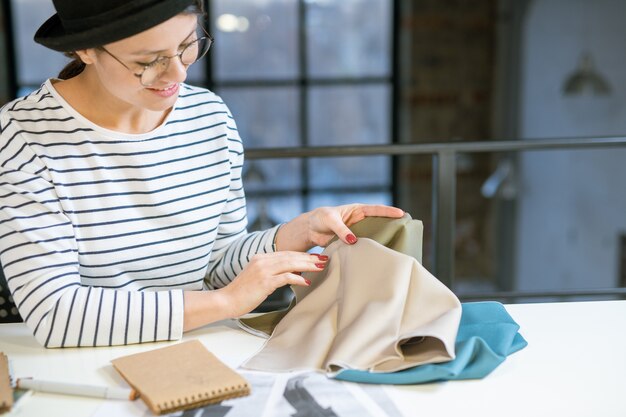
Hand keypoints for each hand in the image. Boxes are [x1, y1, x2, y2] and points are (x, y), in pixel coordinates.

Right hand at [219, 251, 327, 317]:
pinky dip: (298, 278)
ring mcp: (263, 270)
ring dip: (308, 265)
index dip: (302, 255)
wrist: (226, 300)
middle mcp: (262, 260)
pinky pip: (286, 277)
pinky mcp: (265, 281)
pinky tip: (307, 281)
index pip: (286, 253)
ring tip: (321, 267)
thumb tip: (290, 274)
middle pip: (291, 256)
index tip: (315, 257)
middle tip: (324, 259)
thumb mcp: (257, 278)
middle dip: (309, 257)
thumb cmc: (242, 293)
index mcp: (261, 257)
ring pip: (290, 263)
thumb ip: (271, 273)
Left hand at [275, 204, 404, 250]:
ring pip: (372, 234)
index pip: (375, 209)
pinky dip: (369, 248)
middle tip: (404, 228)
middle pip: (378, 221)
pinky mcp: (351, 242)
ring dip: (381, 238)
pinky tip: (376, 253)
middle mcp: (359, 220)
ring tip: (395, 242)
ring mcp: (356, 231)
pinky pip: (363, 244)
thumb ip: (341, 230)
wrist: (310, 229)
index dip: (388, 211)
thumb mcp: (330, 220)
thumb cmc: (320, 219)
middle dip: (391, 224)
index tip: (400, 213)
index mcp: (356, 210)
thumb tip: (353, 240)